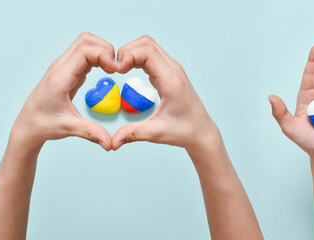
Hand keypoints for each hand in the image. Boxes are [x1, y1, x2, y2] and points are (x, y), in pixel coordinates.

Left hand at [11, 32, 114, 149]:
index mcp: (60, 77)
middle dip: (105, 48)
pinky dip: (97, 57)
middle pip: (85, 40)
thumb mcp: (69, 128)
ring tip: (111, 69)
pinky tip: (103, 71)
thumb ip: (91, 133)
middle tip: (116, 67)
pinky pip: (83, 54)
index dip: (104, 54)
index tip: (116, 70)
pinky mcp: (66, 70)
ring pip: (84, 44)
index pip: (85, 50)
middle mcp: (60, 67)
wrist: (28, 125)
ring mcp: (62, 66)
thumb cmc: (44, 124)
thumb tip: (110, 144)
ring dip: (101, 51)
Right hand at [111, 36, 218, 151]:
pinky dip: (137, 57)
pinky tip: (129, 70)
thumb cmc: (183, 131)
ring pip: (149, 46)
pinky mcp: (169, 72)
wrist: (201, 131)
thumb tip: (112, 143)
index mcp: (171, 80)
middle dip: (126, 51)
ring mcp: (172, 69)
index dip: (127, 55)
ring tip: (120, 69)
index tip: (116, 71)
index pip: (147, 52)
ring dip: (131, 52)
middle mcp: (173, 70)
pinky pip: (151, 55)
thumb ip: (133, 134)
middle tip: (115, 69)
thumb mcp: (156, 133)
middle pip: (146, 43)